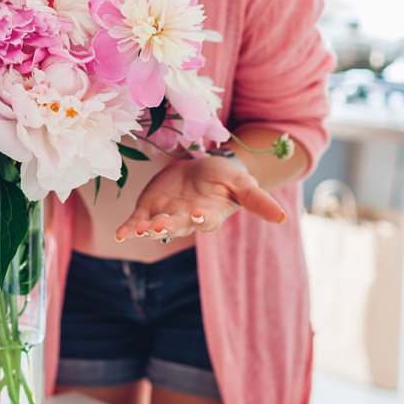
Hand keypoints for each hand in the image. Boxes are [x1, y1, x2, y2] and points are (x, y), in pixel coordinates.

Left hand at [115, 156, 286, 242]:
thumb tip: (283, 219)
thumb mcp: (241, 182)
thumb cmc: (223, 176)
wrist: (199, 168)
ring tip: (138, 230)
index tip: (199, 214)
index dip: (204, 218)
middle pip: (178, 225)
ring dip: (147, 228)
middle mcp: (187, 219)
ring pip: (155, 226)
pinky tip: (120, 235)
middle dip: (169, 225)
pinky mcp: (149, 209)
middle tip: (160, 225)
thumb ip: (257, 200)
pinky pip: (137, 221)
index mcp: (211, 213)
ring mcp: (166, 215)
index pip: (208, 219)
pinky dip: (128, 228)